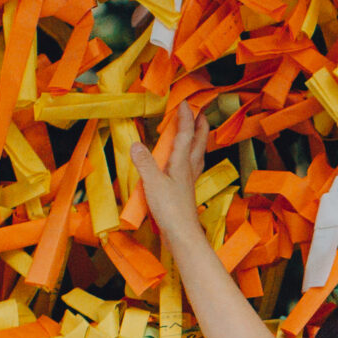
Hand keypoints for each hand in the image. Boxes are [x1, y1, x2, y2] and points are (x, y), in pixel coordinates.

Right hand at [135, 102, 214, 241]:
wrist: (182, 235)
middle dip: (200, 127)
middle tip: (201, 113)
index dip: (186, 117)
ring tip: (197, 133)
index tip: (186, 102)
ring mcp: (189, 181)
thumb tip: (136, 144)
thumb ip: (144, 163)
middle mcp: (189, 170)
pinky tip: (185, 164)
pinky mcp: (185, 192)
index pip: (186, 134)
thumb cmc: (171, 210)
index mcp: (182, 163)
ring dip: (198, 141)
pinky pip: (191, 168)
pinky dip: (191, 159)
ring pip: (197, 155)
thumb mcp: (153, 184)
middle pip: (198, 143)